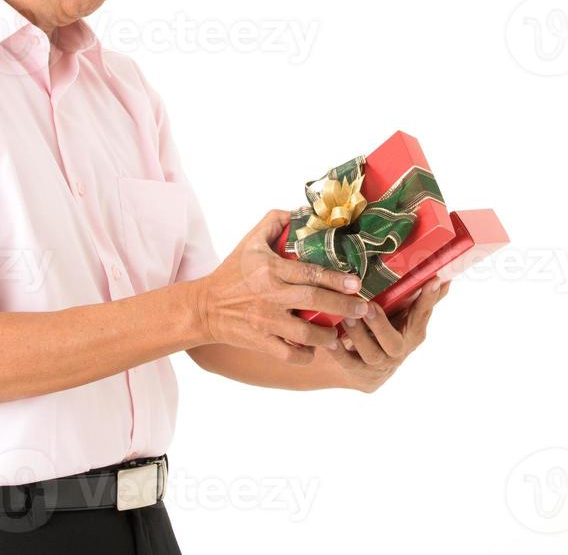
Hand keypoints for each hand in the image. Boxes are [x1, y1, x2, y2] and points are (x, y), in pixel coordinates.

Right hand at [195, 210, 370, 364]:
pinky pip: (289, 354)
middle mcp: (269, 295)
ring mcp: (265, 320)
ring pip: (305, 333)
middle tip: (363, 309)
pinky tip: (315, 350)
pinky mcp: (260, 341)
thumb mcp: (249, 242)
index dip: (336, 278)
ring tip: (340, 335)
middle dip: (343, 306)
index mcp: (269, 268)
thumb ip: (274, 222)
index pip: (309, 272)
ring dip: (327, 336)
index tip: (357, 283)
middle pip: (313, 300)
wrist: (204, 307)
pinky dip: (305, 356)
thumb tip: (301, 210)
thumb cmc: (232, 272)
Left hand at [323, 277, 450, 392]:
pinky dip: (339, 353)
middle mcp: (400, 351)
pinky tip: (330, 340)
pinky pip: (349, 365)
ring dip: (359, 335)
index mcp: (414, 332)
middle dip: (381, 325)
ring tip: (346, 318)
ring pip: (371, 354)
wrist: (363, 366)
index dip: (429, 299)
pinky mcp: (361, 374)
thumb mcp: (404, 313)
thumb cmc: (386, 329)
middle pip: (394, 342)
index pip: (423, 315)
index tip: (433, 281)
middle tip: (367, 306)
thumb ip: (422, 296)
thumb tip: (446, 271)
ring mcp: (380, 365)